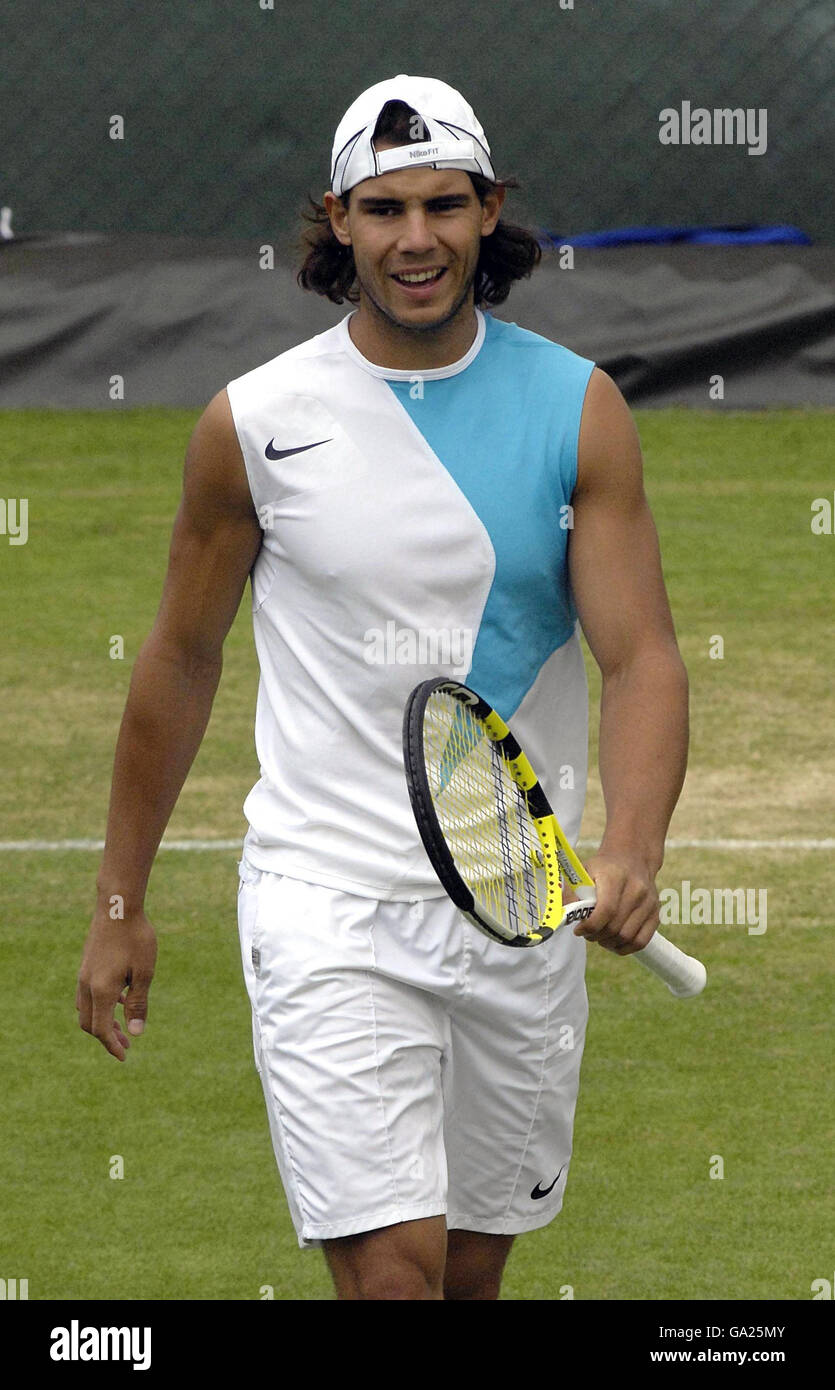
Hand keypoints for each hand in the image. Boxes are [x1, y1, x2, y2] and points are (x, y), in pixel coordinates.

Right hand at [76, 909, 157, 1060]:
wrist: (118, 907)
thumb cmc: (136, 938)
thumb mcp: (145, 972)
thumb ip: (138, 1003)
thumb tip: (136, 1033)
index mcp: (101, 990)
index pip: (101, 1029)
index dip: (112, 1046)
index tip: (125, 1056)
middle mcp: (87, 985)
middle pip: (89, 1024)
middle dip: (107, 1038)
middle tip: (127, 1045)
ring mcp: (83, 975)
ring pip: (86, 1010)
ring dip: (102, 1022)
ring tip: (123, 1027)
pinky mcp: (86, 966)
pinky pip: (87, 995)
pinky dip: (100, 1006)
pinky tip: (119, 1000)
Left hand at [571, 851, 658, 954]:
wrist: (632, 858)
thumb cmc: (603, 869)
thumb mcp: (584, 873)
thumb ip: (571, 895)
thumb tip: (562, 917)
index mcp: (616, 876)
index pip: (606, 910)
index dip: (590, 926)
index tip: (579, 929)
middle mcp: (636, 889)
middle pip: (615, 927)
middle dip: (596, 936)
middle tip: (587, 933)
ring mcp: (649, 903)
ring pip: (627, 937)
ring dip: (608, 943)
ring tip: (599, 936)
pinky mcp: (656, 914)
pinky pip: (641, 941)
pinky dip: (624, 948)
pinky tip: (613, 942)